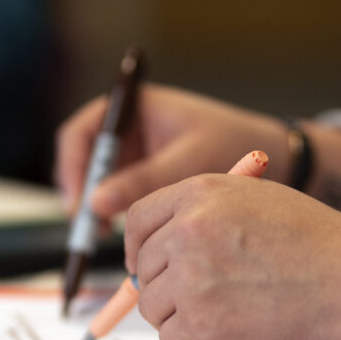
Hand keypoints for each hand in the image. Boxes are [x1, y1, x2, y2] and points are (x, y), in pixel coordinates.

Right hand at [55, 84, 291, 218]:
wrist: (269, 154)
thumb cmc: (231, 144)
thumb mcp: (185, 163)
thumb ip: (141, 181)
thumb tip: (95, 203)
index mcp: (134, 106)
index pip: (82, 132)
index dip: (72, 167)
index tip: (79, 200)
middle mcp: (127, 126)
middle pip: (82, 159)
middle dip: (80, 192)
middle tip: (86, 226)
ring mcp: (132, 151)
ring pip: (95, 179)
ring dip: (93, 206)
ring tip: (103, 233)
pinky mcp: (140, 173)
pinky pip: (112, 192)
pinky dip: (109, 212)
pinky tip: (117, 232)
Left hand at [125, 174, 340, 339]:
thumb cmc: (316, 244)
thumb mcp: (257, 202)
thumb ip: (206, 216)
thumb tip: (158, 249)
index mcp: (199, 193)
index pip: (137, 220)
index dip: (137, 247)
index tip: (145, 265)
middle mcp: (188, 231)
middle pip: (144, 269)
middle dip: (165, 288)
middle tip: (200, 298)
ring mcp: (191, 278)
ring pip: (153, 307)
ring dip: (180, 318)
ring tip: (224, 313)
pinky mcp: (201, 322)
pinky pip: (172, 339)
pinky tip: (228, 333)